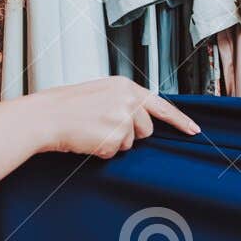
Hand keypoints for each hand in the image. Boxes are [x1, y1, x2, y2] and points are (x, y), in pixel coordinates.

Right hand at [33, 77, 199, 157]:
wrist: (45, 116)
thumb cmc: (66, 107)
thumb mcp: (100, 93)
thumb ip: (123, 102)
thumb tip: (140, 120)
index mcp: (125, 86)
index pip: (161, 105)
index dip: (180, 120)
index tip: (194, 130)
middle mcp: (128, 100)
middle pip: (146, 129)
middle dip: (129, 134)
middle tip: (102, 125)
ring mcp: (123, 118)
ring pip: (131, 143)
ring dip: (114, 142)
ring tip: (92, 130)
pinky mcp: (115, 137)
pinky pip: (115, 153)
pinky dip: (102, 151)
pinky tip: (87, 138)